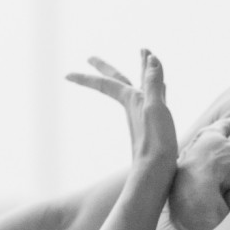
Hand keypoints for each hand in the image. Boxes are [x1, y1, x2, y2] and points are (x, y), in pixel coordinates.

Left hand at [66, 50, 176, 170]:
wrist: (156, 172)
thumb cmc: (155, 143)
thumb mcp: (154, 109)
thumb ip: (153, 83)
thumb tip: (151, 58)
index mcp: (131, 101)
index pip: (105, 83)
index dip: (87, 76)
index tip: (65, 75)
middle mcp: (134, 106)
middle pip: (117, 81)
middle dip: (105, 68)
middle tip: (90, 57)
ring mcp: (143, 115)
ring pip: (138, 87)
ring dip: (140, 72)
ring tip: (144, 62)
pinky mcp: (154, 124)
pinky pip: (154, 98)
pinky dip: (158, 88)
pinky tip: (163, 89)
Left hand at [167, 118, 229, 229]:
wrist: (194, 192)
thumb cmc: (222, 165)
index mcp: (209, 135)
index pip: (222, 126)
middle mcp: (193, 147)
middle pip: (206, 140)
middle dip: (216, 140)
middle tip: (223, 139)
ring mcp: (185, 166)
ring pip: (197, 158)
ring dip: (206, 158)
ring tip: (215, 162)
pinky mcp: (180, 183)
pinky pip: (193, 175)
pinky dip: (200, 175)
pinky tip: (203, 181)